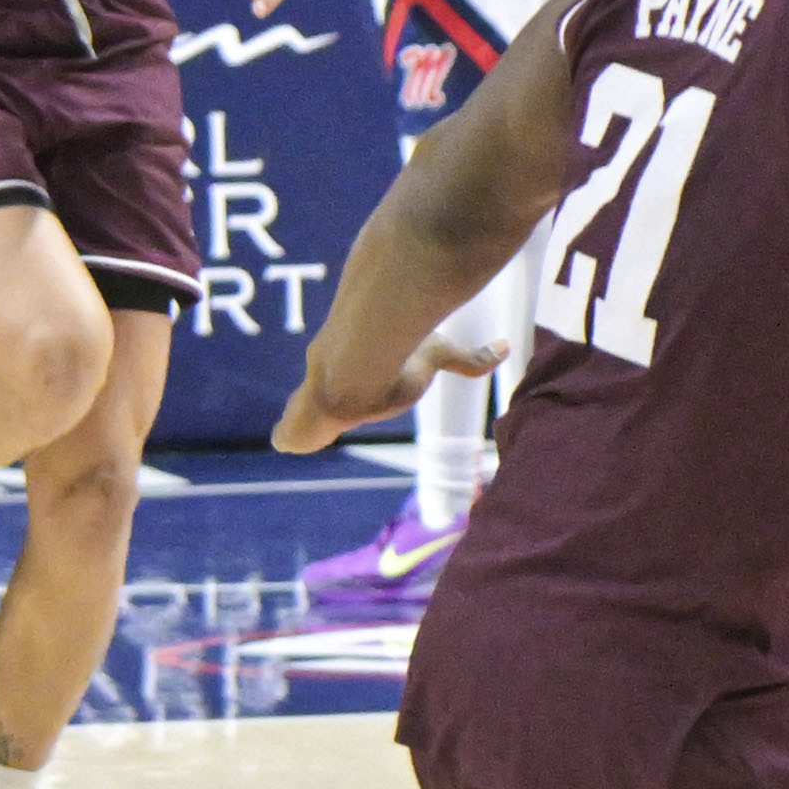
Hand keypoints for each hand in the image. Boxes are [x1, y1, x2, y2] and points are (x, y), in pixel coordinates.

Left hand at [273, 331, 506, 452]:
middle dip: (319, 403)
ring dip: (298, 423)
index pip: (355, 375)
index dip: (353, 382)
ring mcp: (313, 405)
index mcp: (365, 373)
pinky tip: (282, 442)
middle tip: (315, 415)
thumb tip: (506, 346)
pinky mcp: (299, 427)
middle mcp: (336, 386)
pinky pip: (290, 435)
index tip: (351, 388)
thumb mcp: (438, 355)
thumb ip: (468, 356)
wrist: (353, 372)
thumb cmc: (396, 363)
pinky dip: (288, 437)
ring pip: (301, 415)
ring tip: (289, 435)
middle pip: (323, 394)